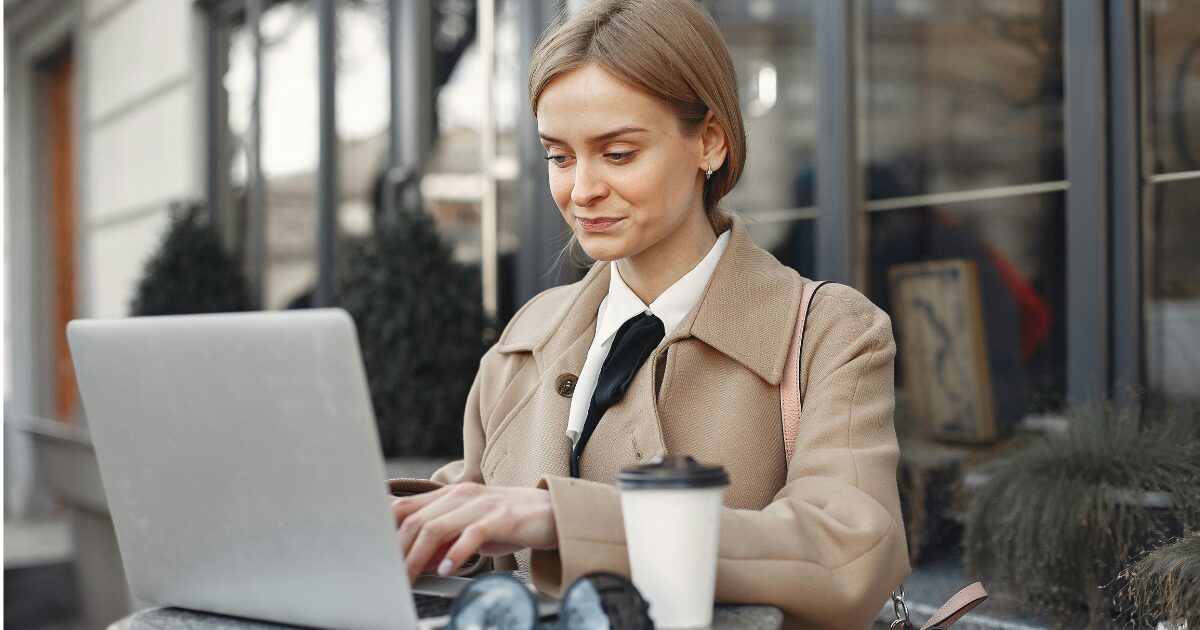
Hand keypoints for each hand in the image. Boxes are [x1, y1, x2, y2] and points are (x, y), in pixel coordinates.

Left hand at [391, 482, 557, 582]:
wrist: (551, 512)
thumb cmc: (507, 522)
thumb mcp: (469, 528)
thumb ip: (442, 539)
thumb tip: (415, 559)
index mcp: (449, 496)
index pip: (405, 508)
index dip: (384, 531)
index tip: (373, 556)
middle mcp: (461, 495)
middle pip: (414, 521)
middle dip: (397, 552)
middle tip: (390, 576)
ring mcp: (480, 504)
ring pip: (436, 527)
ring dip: (417, 556)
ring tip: (410, 577)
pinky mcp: (501, 517)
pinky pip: (471, 534)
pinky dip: (455, 554)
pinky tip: (447, 569)